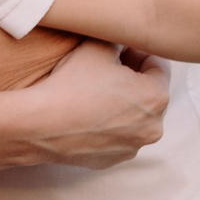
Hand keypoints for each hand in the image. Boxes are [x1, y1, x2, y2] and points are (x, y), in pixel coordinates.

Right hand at [16, 40, 168, 168]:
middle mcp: (153, 127)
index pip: (159, 66)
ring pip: (134, 118)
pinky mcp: (113, 160)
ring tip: (94, 92)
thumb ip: (120, 39)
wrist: (41, 123)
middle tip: (106, 68)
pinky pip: (117, 136)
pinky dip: (108, 125)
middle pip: (149, 94)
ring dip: (121, 104)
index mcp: (156, 97)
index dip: (138, 52)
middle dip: (132, 79)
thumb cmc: (72, 83)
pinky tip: (86, 113)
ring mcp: (133, 147)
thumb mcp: (98, 46)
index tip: (120, 49)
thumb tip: (123, 41)